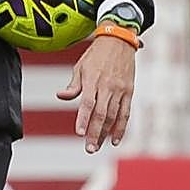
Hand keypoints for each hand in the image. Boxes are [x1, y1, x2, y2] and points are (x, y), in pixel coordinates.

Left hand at [55, 32, 135, 152]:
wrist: (118, 40)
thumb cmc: (95, 55)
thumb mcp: (80, 67)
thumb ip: (73, 85)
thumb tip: (60, 96)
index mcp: (92, 80)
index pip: (87, 104)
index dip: (83, 119)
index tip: (78, 133)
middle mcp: (108, 86)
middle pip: (101, 114)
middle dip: (94, 133)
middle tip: (89, 148)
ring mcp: (120, 90)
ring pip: (114, 116)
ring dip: (106, 134)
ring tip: (97, 146)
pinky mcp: (129, 92)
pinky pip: (126, 113)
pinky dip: (121, 127)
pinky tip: (115, 139)